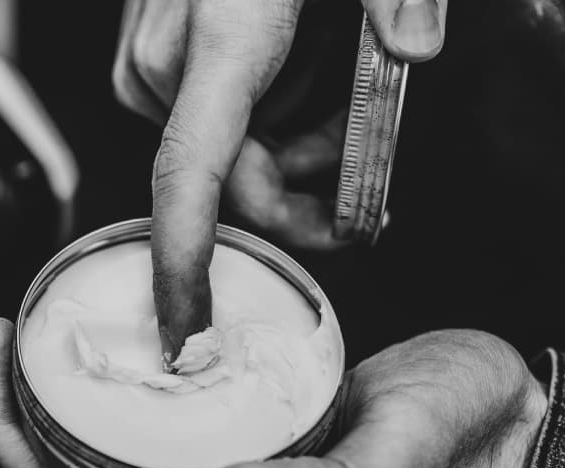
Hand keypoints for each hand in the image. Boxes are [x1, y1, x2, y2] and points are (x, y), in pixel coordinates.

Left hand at [0, 322, 547, 467]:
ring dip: (57, 367)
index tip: (2, 359)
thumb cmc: (436, 446)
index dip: (13, 442)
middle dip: (16, 397)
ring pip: (101, 412)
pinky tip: (116, 295)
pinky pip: (148, 375)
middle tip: (7, 324)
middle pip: (67, 453)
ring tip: (45, 305)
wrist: (477, 405)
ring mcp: (205, 435)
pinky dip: (117, 340)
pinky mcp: (226, 393)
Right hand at [113, 0, 448, 360]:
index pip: (188, 177)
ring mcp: (151, 55)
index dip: (183, 264)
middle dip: (300, 193)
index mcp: (219, 39)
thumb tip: (414, 50)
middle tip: (369, 191)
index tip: (186, 330)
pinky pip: (207, 115)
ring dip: (289, 146)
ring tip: (337, 94)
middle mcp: (169, 58)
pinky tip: (298, 70)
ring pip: (223, 149)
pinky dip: (262, 115)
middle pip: (229, 177)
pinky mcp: (150, 51)